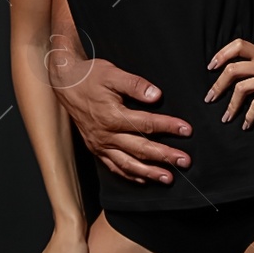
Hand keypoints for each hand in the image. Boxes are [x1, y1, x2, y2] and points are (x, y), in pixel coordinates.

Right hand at [49, 54, 192, 184]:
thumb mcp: (112, 73)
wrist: (66, 84)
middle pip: (141, 149)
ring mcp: (100, 144)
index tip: (187, 130)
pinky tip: (144, 179)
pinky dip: (130, 175)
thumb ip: (135, 85)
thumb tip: (156, 96)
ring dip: (149, 172)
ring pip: (128, 164)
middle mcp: (106, 134)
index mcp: (112, 116)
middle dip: (165, 156)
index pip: (147, 124)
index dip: (168, 127)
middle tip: (185, 161)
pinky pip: (114, 167)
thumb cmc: (90, 76)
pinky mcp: (96, 149)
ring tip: (168, 178)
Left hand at [204, 38, 253, 128]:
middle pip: (233, 69)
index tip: (211, 67)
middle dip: (218, 85)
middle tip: (210, 98)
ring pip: (241, 87)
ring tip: (226, 117)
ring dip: (230, 105)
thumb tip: (246, 70)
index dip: (222, 54)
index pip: (239, 45)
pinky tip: (246, 124)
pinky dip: (248, 116)